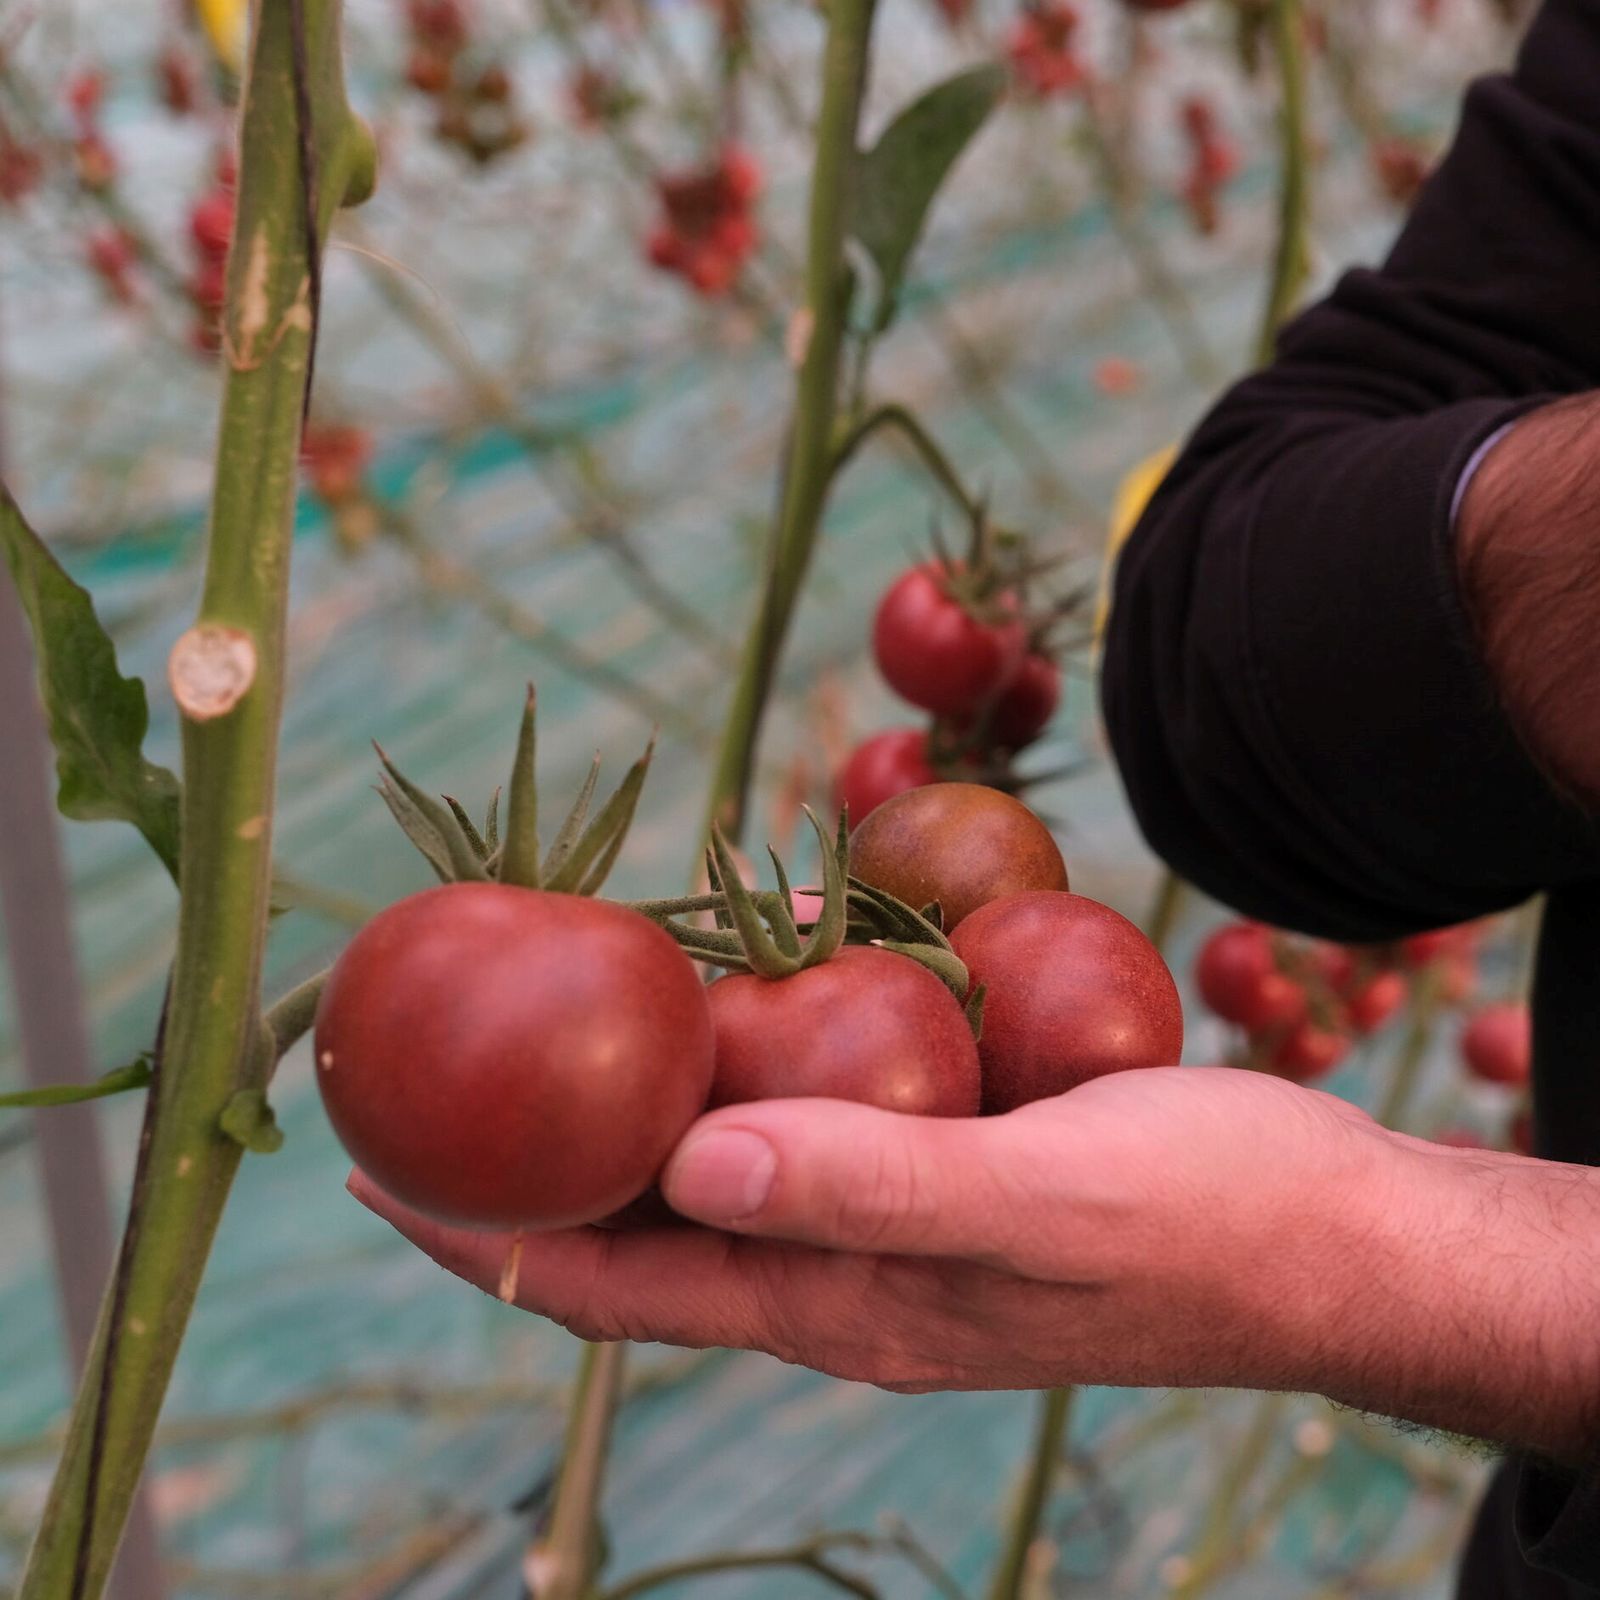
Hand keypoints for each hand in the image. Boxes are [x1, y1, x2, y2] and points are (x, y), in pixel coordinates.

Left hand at [347, 1066, 1397, 1395]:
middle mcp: (845, 1270)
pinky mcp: (944, 1162)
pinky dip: (759, 1044)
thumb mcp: (1043, 1201)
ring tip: (573, 997)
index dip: (489, 1236)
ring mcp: (893, 1216)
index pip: (617, 1281)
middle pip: (645, 1219)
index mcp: (846, 1303)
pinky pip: (814, 1105)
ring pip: (724, 1154)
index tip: (379, 1169)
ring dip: (645, 1089)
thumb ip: (874, 1187)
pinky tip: (757, 968)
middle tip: (447, 1057)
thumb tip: (690, 1169)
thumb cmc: (1209, 1221)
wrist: (1337, 1233)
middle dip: (536, 1153)